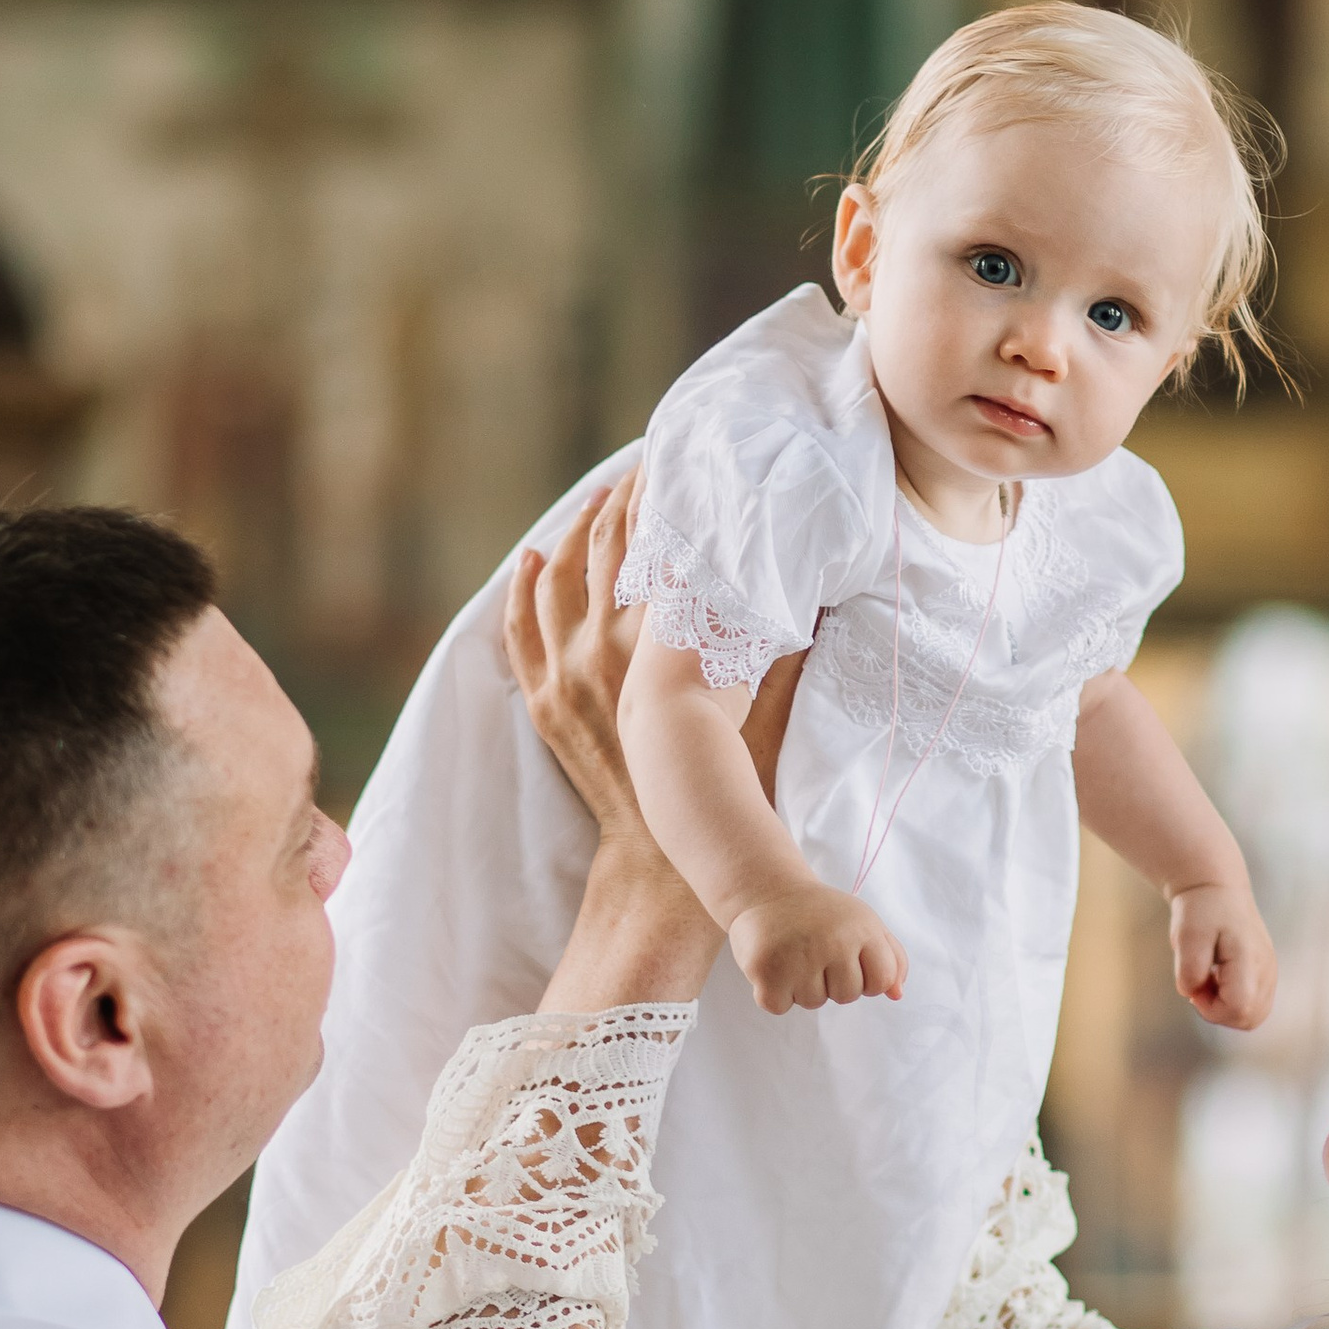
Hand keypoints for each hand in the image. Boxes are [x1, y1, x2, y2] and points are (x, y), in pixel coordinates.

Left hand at [516, 488, 808, 1012]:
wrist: (659, 860)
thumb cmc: (722, 788)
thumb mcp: (762, 714)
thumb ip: (780, 656)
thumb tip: (808, 601)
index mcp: (662, 644)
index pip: (658, 549)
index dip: (665, 502)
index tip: (676, 467)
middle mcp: (606, 648)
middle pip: (605, 549)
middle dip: (621, 501)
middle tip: (641, 469)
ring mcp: (566, 673)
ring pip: (557, 579)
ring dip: (574, 531)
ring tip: (596, 501)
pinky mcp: (544, 700)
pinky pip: (520, 630)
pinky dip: (521, 590)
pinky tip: (531, 560)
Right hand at [729, 885, 907, 1010]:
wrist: (768, 892)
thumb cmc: (820, 914)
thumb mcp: (863, 923)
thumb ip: (891, 957)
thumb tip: (897, 994)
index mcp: (862, 928)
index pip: (882, 981)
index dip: (867, 979)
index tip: (849, 960)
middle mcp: (834, 941)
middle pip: (848, 995)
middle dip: (833, 982)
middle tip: (815, 951)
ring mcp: (799, 957)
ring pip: (814, 1002)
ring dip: (802, 986)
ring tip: (793, 954)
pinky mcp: (767, 973)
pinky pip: (781, 1006)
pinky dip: (775, 992)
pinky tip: (774, 964)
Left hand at [1171, 880, 1275, 1031]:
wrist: (1217, 892)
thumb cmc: (1202, 910)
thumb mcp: (1187, 934)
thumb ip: (1188, 968)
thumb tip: (1192, 993)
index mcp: (1249, 958)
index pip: (1239, 1008)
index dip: (1211, 1008)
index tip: (1195, 987)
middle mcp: (1266, 970)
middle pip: (1249, 1019)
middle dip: (1218, 1012)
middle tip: (1201, 984)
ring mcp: (1270, 974)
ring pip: (1253, 1017)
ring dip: (1226, 1009)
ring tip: (1211, 981)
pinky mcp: (1267, 977)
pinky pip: (1254, 1007)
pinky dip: (1233, 1003)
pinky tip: (1219, 981)